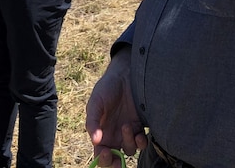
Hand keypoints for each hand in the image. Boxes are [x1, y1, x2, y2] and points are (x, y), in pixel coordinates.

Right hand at [85, 48, 146, 166]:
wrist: (125, 74)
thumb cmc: (107, 88)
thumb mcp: (95, 103)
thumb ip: (93, 122)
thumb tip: (95, 140)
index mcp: (101, 132)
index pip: (100, 154)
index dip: (102, 159)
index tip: (105, 152)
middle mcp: (114, 135)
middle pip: (115, 158)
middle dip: (116, 163)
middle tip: (118, 160)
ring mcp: (128, 131)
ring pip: (129, 150)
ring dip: (129, 143)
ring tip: (127, 126)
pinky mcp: (140, 126)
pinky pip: (141, 142)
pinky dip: (141, 142)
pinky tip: (139, 134)